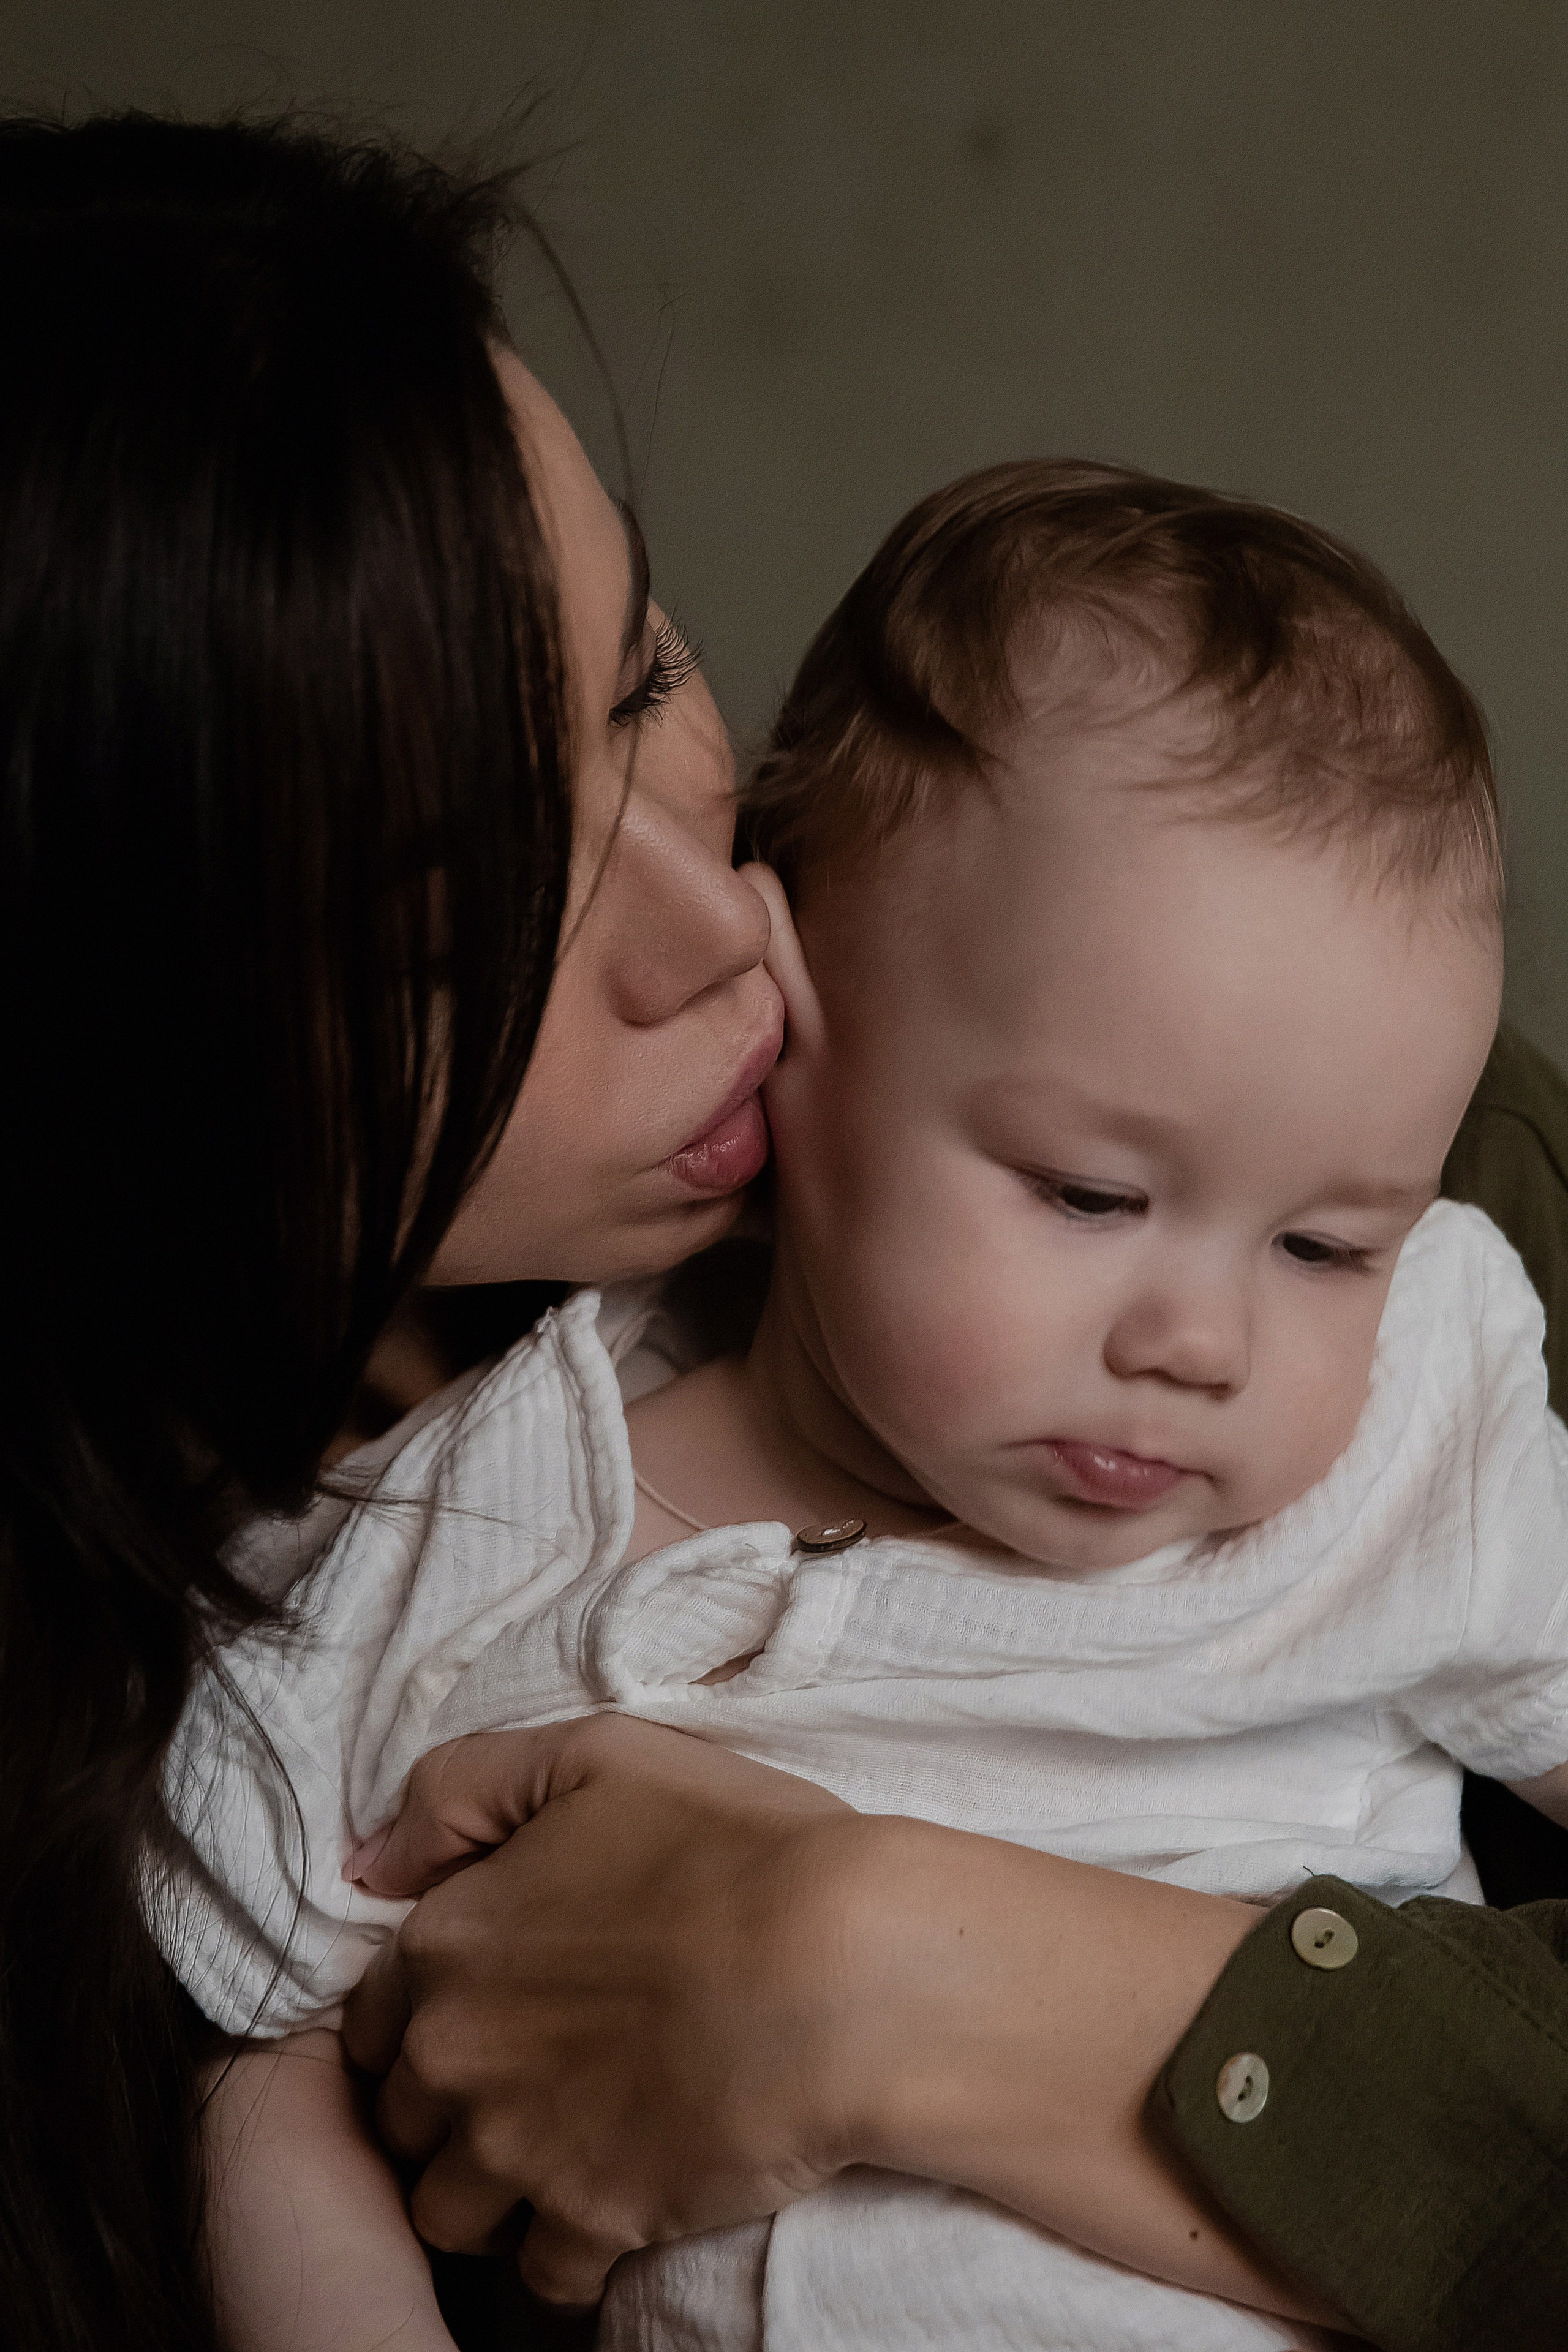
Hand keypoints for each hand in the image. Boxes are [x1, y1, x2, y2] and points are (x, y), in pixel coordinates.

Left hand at [341, 1715, 868, 2305]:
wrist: (844, 1968)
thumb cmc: (732, 1845)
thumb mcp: (594, 1757)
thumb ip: (462, 1790)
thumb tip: (375, 1860)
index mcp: (447, 1943)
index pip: (369, 2015)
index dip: (420, 2014)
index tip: (482, 2012)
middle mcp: (455, 2054)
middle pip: (400, 2120)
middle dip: (446, 2109)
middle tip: (525, 2084)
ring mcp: (516, 2148)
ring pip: (447, 2212)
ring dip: (488, 2192)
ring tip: (557, 2154)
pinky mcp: (592, 2220)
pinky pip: (540, 2278)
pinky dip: (566, 2255)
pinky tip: (611, 2206)